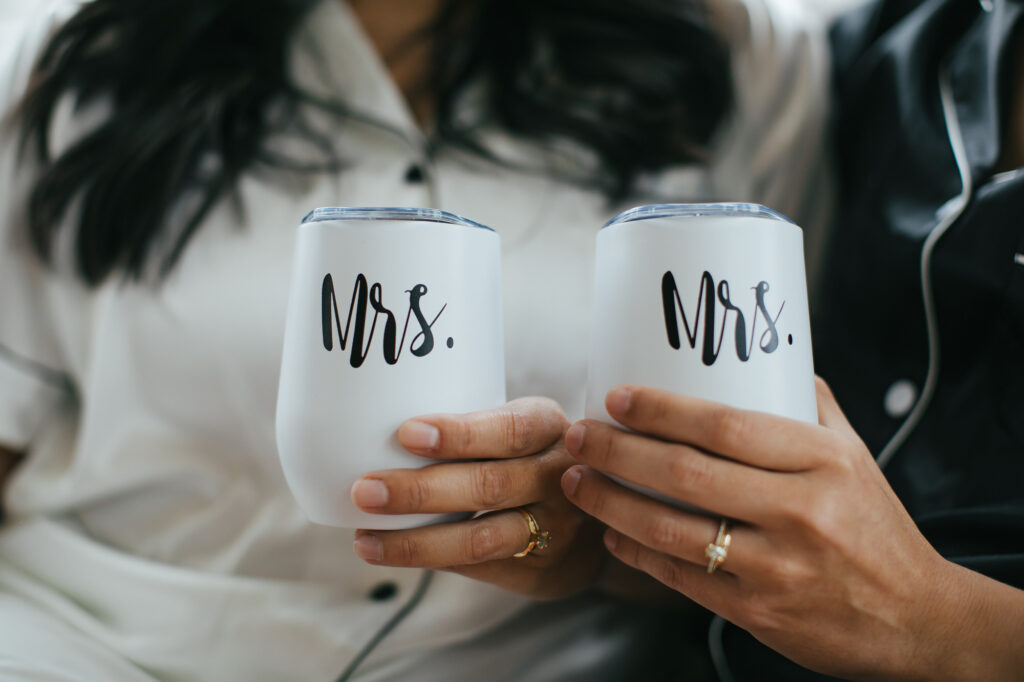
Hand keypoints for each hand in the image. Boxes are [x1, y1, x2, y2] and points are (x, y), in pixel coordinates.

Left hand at [349, 397, 607, 599]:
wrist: (590, 520)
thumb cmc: (530, 458)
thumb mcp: (520, 428)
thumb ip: (475, 430)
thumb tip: (378, 431)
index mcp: (548, 427)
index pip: (508, 430)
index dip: (459, 434)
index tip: (406, 434)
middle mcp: (559, 477)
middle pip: (488, 486)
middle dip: (421, 491)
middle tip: (366, 490)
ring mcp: (555, 528)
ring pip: (480, 538)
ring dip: (417, 541)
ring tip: (366, 539)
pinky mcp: (540, 570)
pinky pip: (478, 566)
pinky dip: (431, 560)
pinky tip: (389, 553)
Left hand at [560, 379, 1000, 679]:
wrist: (913, 618)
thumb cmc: (875, 526)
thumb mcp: (854, 456)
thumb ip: (808, 405)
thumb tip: (760, 357)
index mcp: (823, 461)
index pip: (727, 425)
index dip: (662, 409)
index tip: (617, 398)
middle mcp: (801, 512)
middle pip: (686, 473)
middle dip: (617, 451)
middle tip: (578, 437)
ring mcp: (778, 568)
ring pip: (672, 530)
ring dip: (612, 503)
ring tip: (576, 482)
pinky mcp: (760, 613)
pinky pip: (681, 578)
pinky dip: (636, 554)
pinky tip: (611, 534)